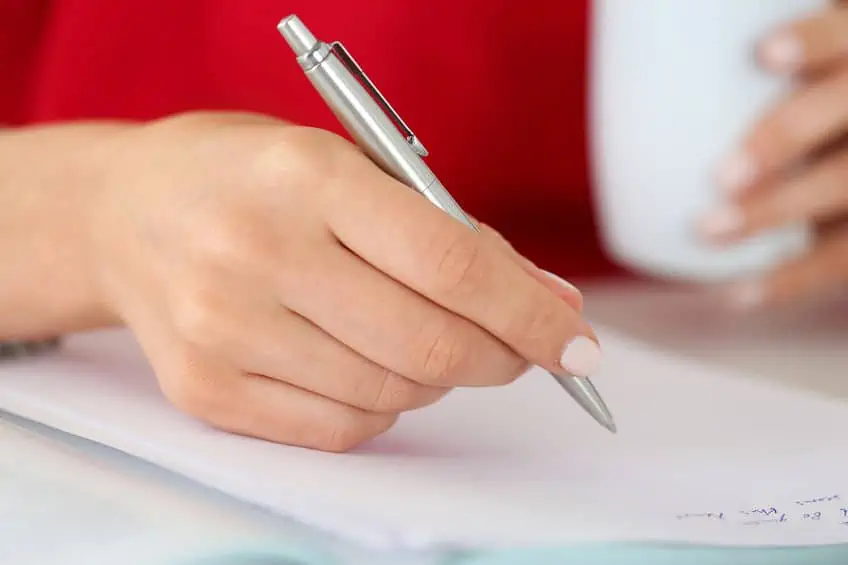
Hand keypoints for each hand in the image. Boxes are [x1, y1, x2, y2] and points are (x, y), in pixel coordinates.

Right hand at [85, 111, 595, 451]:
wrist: (125, 212)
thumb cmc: (252, 178)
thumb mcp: (349, 166)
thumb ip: (448, 235)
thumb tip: (547, 304)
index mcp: (307, 177)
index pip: (452, 265)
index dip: (530, 314)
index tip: (577, 344)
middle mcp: (257, 253)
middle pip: (429, 345)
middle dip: (502, 357)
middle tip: (520, 350)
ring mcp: (223, 328)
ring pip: (391, 394)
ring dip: (440, 379)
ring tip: (425, 340)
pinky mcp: (205, 390)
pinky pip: (340, 428)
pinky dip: (384, 406)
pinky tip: (373, 368)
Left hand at [698, 3, 847, 307]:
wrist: (837, 151)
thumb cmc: (800, 106)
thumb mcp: (794, 81)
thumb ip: (739, 78)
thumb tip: (637, 73)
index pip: (844, 38)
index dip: (813, 43)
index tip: (763, 54)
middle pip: (842, 114)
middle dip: (784, 139)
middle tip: (723, 172)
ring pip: (843, 189)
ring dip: (776, 211)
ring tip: (709, 230)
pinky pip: (839, 259)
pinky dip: (790, 280)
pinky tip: (739, 293)